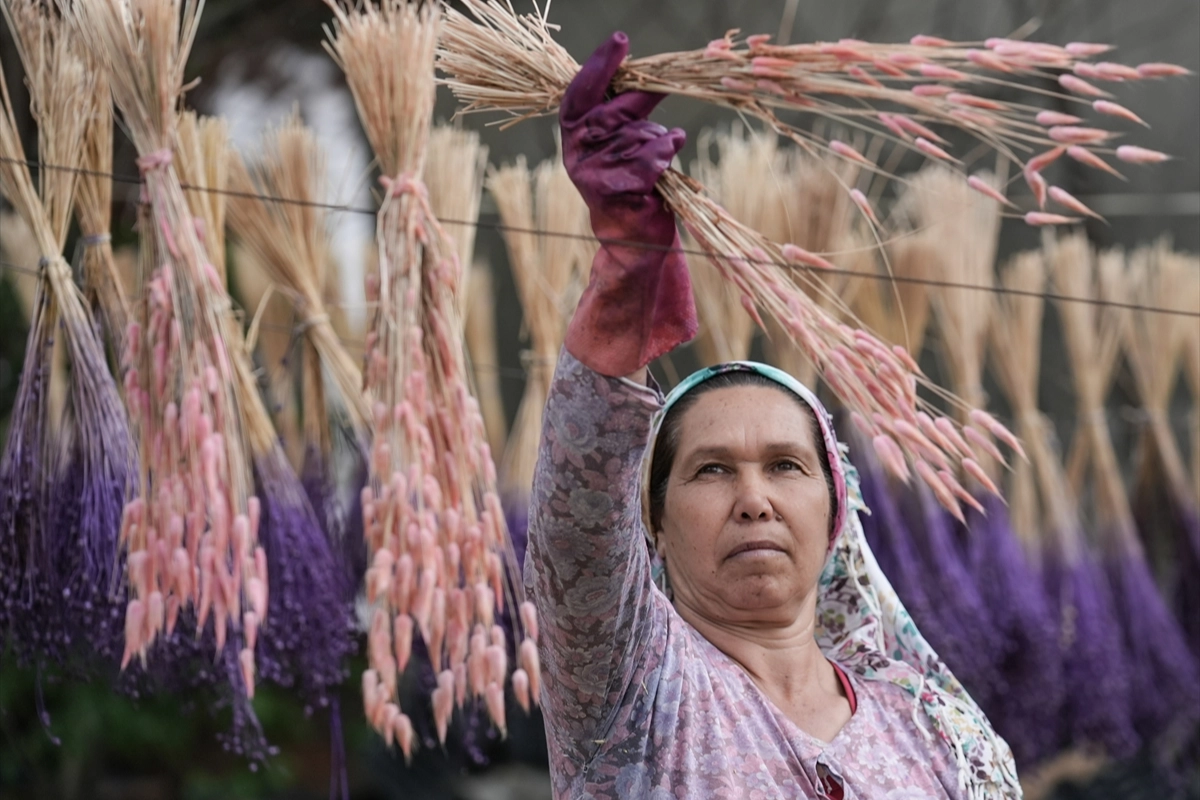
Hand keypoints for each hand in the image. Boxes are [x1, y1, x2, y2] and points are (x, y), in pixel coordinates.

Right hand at [560, 32, 696, 377]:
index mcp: (575, 137)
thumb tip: (646, 78)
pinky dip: (666, 156)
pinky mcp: (615, 192)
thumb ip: (627, 114)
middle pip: (617, 110)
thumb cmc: (634, 189)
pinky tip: (669, 160)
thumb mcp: (627, 144)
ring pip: (640, 135)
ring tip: (660, 163)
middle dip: (643, 103)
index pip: (580, 92)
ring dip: (660, 143)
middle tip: (665, 95)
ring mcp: (594, 173)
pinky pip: (650, 160)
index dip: (599, 65)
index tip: (621, 40)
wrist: (633, 245)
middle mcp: (578, 153)